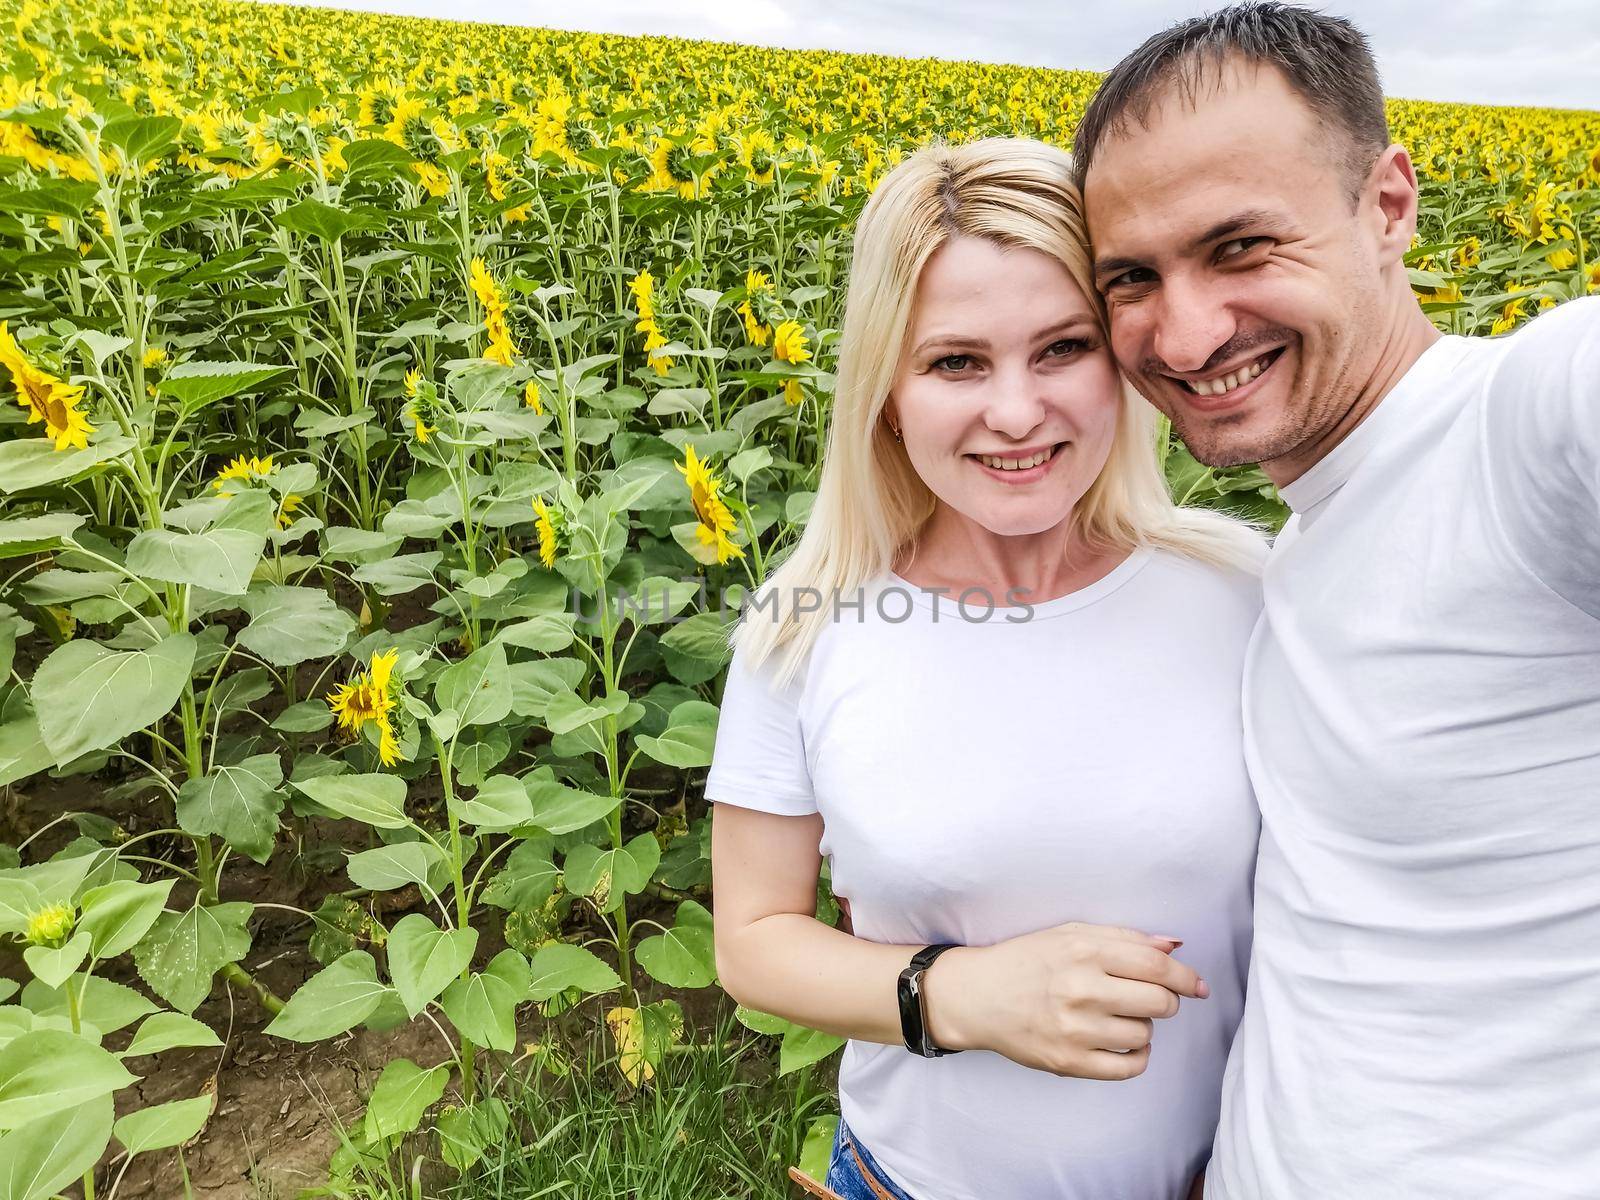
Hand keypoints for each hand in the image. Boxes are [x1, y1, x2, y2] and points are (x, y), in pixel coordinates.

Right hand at [921, 921, 1206, 1080]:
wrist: (977, 996)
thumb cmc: (1026, 960)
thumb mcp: (1070, 934)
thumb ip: (1124, 938)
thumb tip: (1174, 947)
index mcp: (1084, 951)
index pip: (1157, 967)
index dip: (1186, 978)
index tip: (1197, 986)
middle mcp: (1081, 989)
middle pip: (1160, 1003)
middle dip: (1164, 1001)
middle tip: (1146, 998)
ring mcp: (1074, 1029)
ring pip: (1145, 1034)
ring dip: (1142, 1026)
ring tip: (1117, 1017)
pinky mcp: (1068, 1062)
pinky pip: (1128, 1068)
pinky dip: (1136, 1057)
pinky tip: (1121, 1043)